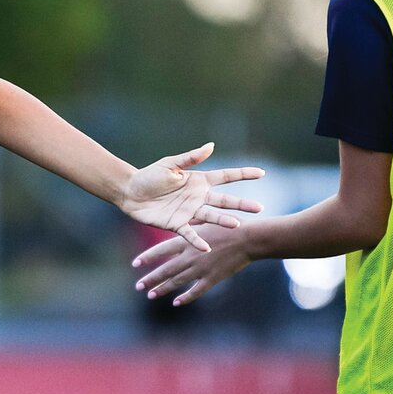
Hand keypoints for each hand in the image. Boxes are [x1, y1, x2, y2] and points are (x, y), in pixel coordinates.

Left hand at [117, 143, 263, 251]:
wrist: (130, 192)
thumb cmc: (149, 176)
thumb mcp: (170, 164)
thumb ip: (191, 157)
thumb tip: (212, 146)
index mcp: (199, 181)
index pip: (225, 176)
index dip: (242, 174)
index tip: (261, 173)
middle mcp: (198, 197)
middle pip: (224, 200)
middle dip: (241, 204)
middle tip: (259, 208)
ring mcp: (189, 212)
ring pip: (210, 217)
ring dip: (222, 221)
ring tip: (236, 225)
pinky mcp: (176, 224)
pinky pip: (190, 233)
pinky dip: (197, 240)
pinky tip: (207, 247)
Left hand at [132, 222, 251, 305]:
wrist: (248, 239)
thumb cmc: (227, 227)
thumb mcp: (204, 224)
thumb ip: (189, 230)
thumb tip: (177, 227)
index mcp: (187, 241)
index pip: (161, 250)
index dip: (147, 258)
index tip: (135, 264)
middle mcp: (191, 256)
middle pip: (165, 270)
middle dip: (150, 279)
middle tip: (138, 286)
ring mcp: (201, 268)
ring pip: (177, 281)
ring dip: (162, 289)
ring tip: (150, 295)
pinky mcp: (213, 278)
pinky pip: (196, 291)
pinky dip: (185, 297)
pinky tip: (176, 303)